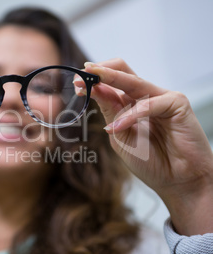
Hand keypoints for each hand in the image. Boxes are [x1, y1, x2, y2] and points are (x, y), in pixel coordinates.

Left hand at [77, 58, 212, 234]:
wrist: (177, 182)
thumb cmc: (150, 161)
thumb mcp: (120, 136)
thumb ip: (110, 112)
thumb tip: (95, 89)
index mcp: (130, 104)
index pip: (110, 84)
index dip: (93, 81)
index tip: (76, 83)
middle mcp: (145, 97)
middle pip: (123, 71)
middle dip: (100, 71)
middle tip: (82, 74)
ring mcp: (161, 98)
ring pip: (133, 81)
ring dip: (109, 81)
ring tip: (89, 87)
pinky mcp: (177, 104)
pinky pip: (149, 104)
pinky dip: (131, 115)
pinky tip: (117, 127)